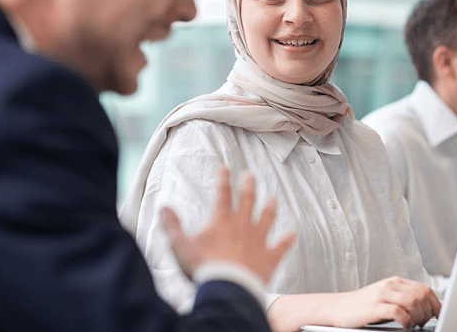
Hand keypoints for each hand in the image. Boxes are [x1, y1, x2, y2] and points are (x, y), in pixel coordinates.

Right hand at [160, 166, 295, 283]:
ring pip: (267, 217)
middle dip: (249, 186)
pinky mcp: (270, 256)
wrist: (228, 288)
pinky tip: (292, 234)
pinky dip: (287, 240)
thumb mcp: (182, 246)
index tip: (225, 167)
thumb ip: (173, 226)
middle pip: (248, 200)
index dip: (223, 179)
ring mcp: (259, 240)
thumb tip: (163, 208)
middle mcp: (243, 225)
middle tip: (250, 175)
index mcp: (222, 221)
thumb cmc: (205, 268)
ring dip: (270, 207)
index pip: (222, 194)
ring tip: (272, 198)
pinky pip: (281, 245)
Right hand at [332, 277, 440, 328]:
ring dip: (418, 317)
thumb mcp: (387, 298)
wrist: (338, 308)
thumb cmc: (365, 306)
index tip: (438, 316)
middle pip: (422, 296)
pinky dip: (406, 321)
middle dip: (427, 313)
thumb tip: (429, 308)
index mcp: (396, 282)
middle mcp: (390, 285)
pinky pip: (398, 312)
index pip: (425, 290)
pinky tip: (404, 326)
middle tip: (422, 323)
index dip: (436, 304)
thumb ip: (405, 299)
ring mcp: (381, 295)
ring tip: (413, 325)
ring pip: (413, 303)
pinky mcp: (374, 307)